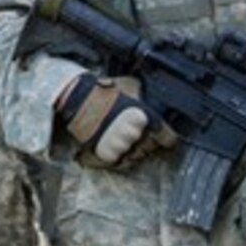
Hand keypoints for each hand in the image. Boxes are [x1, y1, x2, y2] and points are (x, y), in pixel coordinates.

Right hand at [57, 73, 176, 168]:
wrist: (77, 101)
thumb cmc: (104, 91)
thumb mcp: (130, 85)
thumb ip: (144, 96)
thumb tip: (150, 98)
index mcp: (145, 118)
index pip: (168, 138)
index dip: (165, 137)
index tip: (162, 136)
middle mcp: (135, 134)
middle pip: (151, 147)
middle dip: (146, 141)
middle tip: (135, 132)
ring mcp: (121, 146)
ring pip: (136, 155)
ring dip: (132, 148)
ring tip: (122, 136)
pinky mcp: (108, 154)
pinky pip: (121, 159)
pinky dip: (118, 154)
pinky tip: (113, 142)